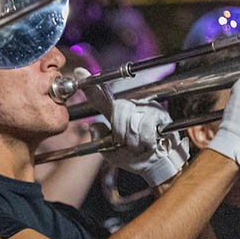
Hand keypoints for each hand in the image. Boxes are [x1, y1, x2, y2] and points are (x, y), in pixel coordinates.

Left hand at [73, 67, 187, 186]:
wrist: (158, 166)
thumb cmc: (136, 158)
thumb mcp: (112, 153)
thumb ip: (100, 140)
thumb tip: (94, 126)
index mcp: (117, 113)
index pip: (101, 97)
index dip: (91, 86)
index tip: (79, 72)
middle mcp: (131, 106)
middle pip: (119, 107)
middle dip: (120, 131)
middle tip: (126, 143)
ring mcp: (146, 108)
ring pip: (132, 119)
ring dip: (133, 139)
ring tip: (139, 145)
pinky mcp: (160, 114)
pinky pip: (145, 127)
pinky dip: (144, 141)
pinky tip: (149, 144)